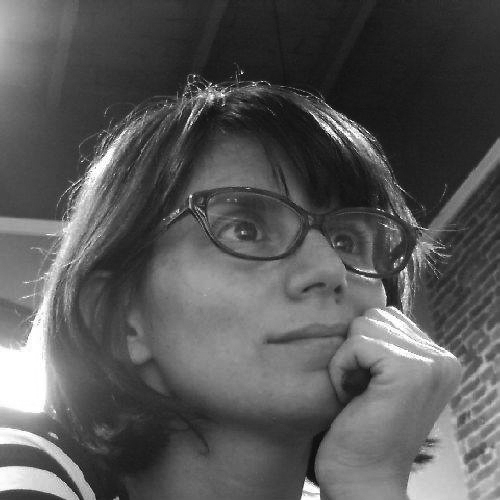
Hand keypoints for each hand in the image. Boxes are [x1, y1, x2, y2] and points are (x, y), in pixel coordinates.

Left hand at [315, 307, 461, 499]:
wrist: (362, 476)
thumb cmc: (362, 427)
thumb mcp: (382, 378)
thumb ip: (386, 344)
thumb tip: (364, 309)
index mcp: (439, 360)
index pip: (387, 318)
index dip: (363, 348)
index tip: (369, 386)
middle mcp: (442, 359)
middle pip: (374, 316)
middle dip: (356, 350)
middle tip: (361, 390)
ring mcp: (429, 364)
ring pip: (363, 325)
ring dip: (347, 359)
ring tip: (357, 392)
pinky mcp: (406, 371)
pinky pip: (355, 343)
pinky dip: (342, 368)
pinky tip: (351, 397)